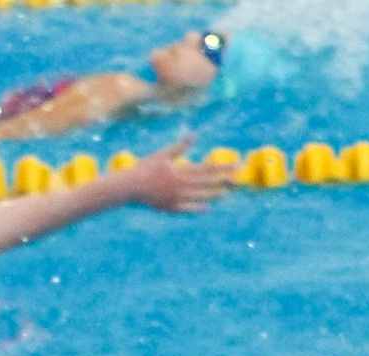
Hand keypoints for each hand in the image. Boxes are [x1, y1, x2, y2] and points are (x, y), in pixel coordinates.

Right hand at [122, 135, 238, 212]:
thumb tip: (194, 134)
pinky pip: (186, 208)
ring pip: (199, 195)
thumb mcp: (162, 154)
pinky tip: (207, 209)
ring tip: (226, 193)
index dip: (223, 166)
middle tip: (239, 179)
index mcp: (181, 170)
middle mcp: (181, 184)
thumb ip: (180, 147)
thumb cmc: (145, 168)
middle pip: (207, 182)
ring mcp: (175, 197)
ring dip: (213, 194)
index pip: (207, 168)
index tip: (236, 164)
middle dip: (224, 179)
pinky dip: (196, 208)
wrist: (129, 187)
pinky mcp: (169, 207)